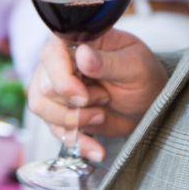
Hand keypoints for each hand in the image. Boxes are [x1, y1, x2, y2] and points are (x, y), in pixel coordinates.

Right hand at [27, 30, 166, 162]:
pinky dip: (77, 141)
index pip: (51, 55)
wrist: (147, 102)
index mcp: (75, 41)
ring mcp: (55, 87)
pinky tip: (96, 148)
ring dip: (73, 121)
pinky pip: (54, 129)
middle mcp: (58, 62)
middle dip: (75, 103)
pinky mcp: (59, 111)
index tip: (84, 96)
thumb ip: (108, 62)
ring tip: (101, 115)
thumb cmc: (142, 75)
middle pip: (45, 87)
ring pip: (42, 108)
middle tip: (104, 98)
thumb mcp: (133, 65)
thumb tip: (82, 54)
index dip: (63, 79)